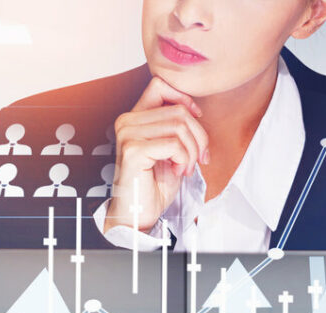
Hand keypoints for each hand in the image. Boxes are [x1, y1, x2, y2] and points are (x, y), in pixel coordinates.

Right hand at [104, 76, 209, 233]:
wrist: (137, 214)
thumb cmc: (153, 185)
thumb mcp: (170, 150)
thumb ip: (176, 127)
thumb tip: (196, 113)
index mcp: (134, 118)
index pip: (161, 85)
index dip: (184, 99)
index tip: (196, 120)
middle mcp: (127, 121)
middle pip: (179, 110)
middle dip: (198, 136)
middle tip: (198, 159)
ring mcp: (128, 134)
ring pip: (179, 126)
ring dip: (192, 151)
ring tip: (185, 167)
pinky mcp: (133, 150)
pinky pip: (173, 144)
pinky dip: (183, 160)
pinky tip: (177, 171)